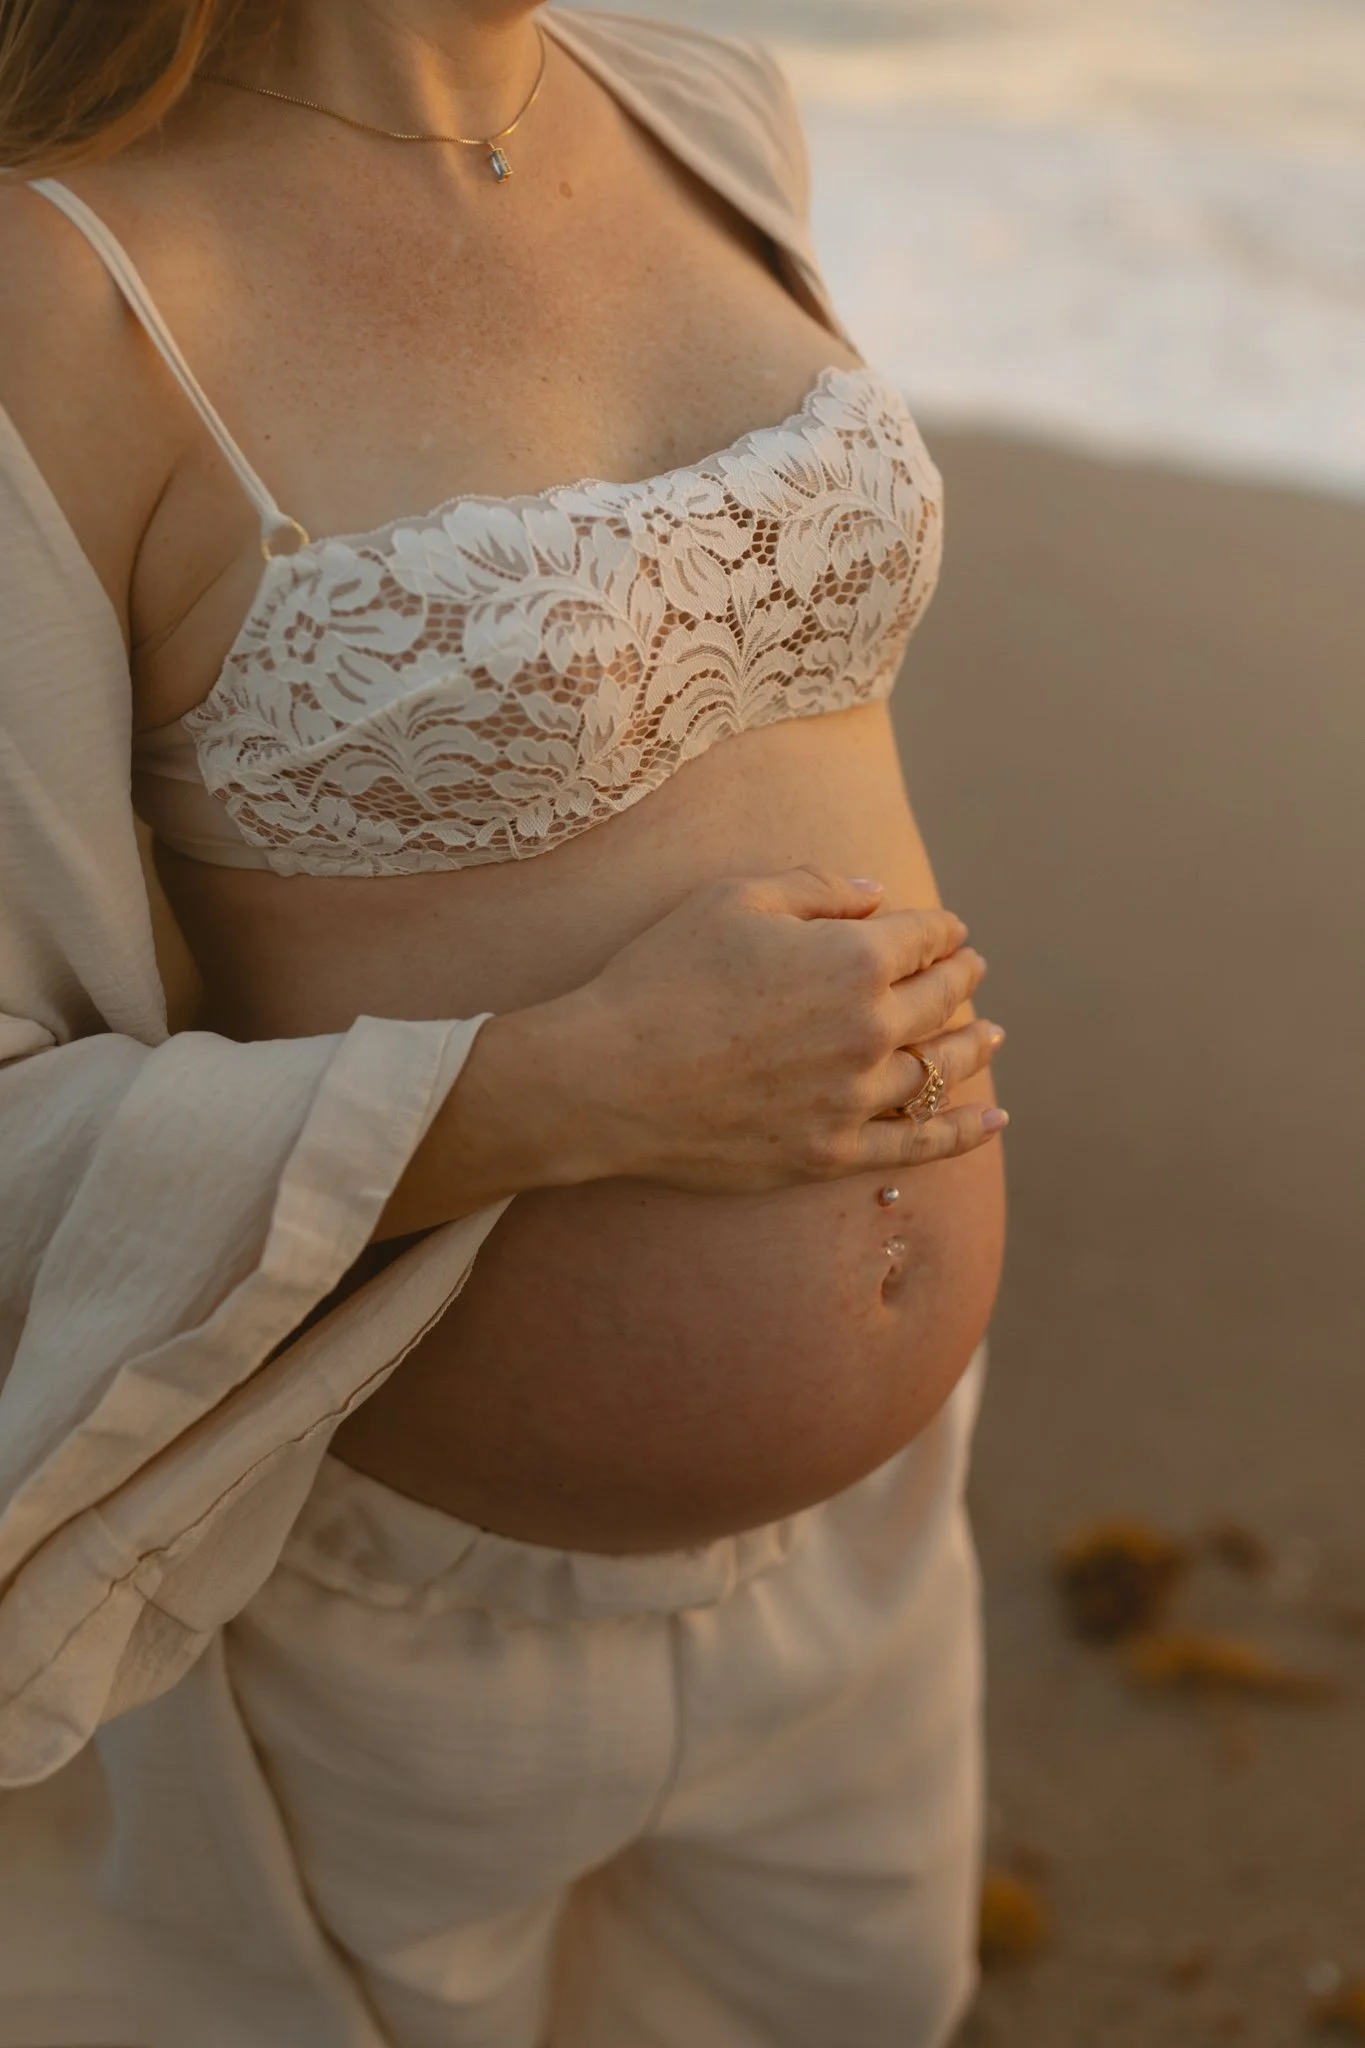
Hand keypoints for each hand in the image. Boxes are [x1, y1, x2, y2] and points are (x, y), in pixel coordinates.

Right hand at [563, 866, 1005, 1196]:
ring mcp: (854, 1098)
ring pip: (937, 1071)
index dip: (940, 929)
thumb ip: (817, 889)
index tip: (947, 928)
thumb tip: (877, 897)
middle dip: (963, 978)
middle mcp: (869, 1030)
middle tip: (972, 969)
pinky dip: (964, 1132)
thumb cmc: (662, 976)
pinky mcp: (830, 1153)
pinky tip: (993, 1118)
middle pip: (941, 1001)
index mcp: (854, 959)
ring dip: (972, 1047)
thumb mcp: (734, 900)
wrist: (609, 1077)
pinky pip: (918, 1145)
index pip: (922, 937)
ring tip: (991, 1034)